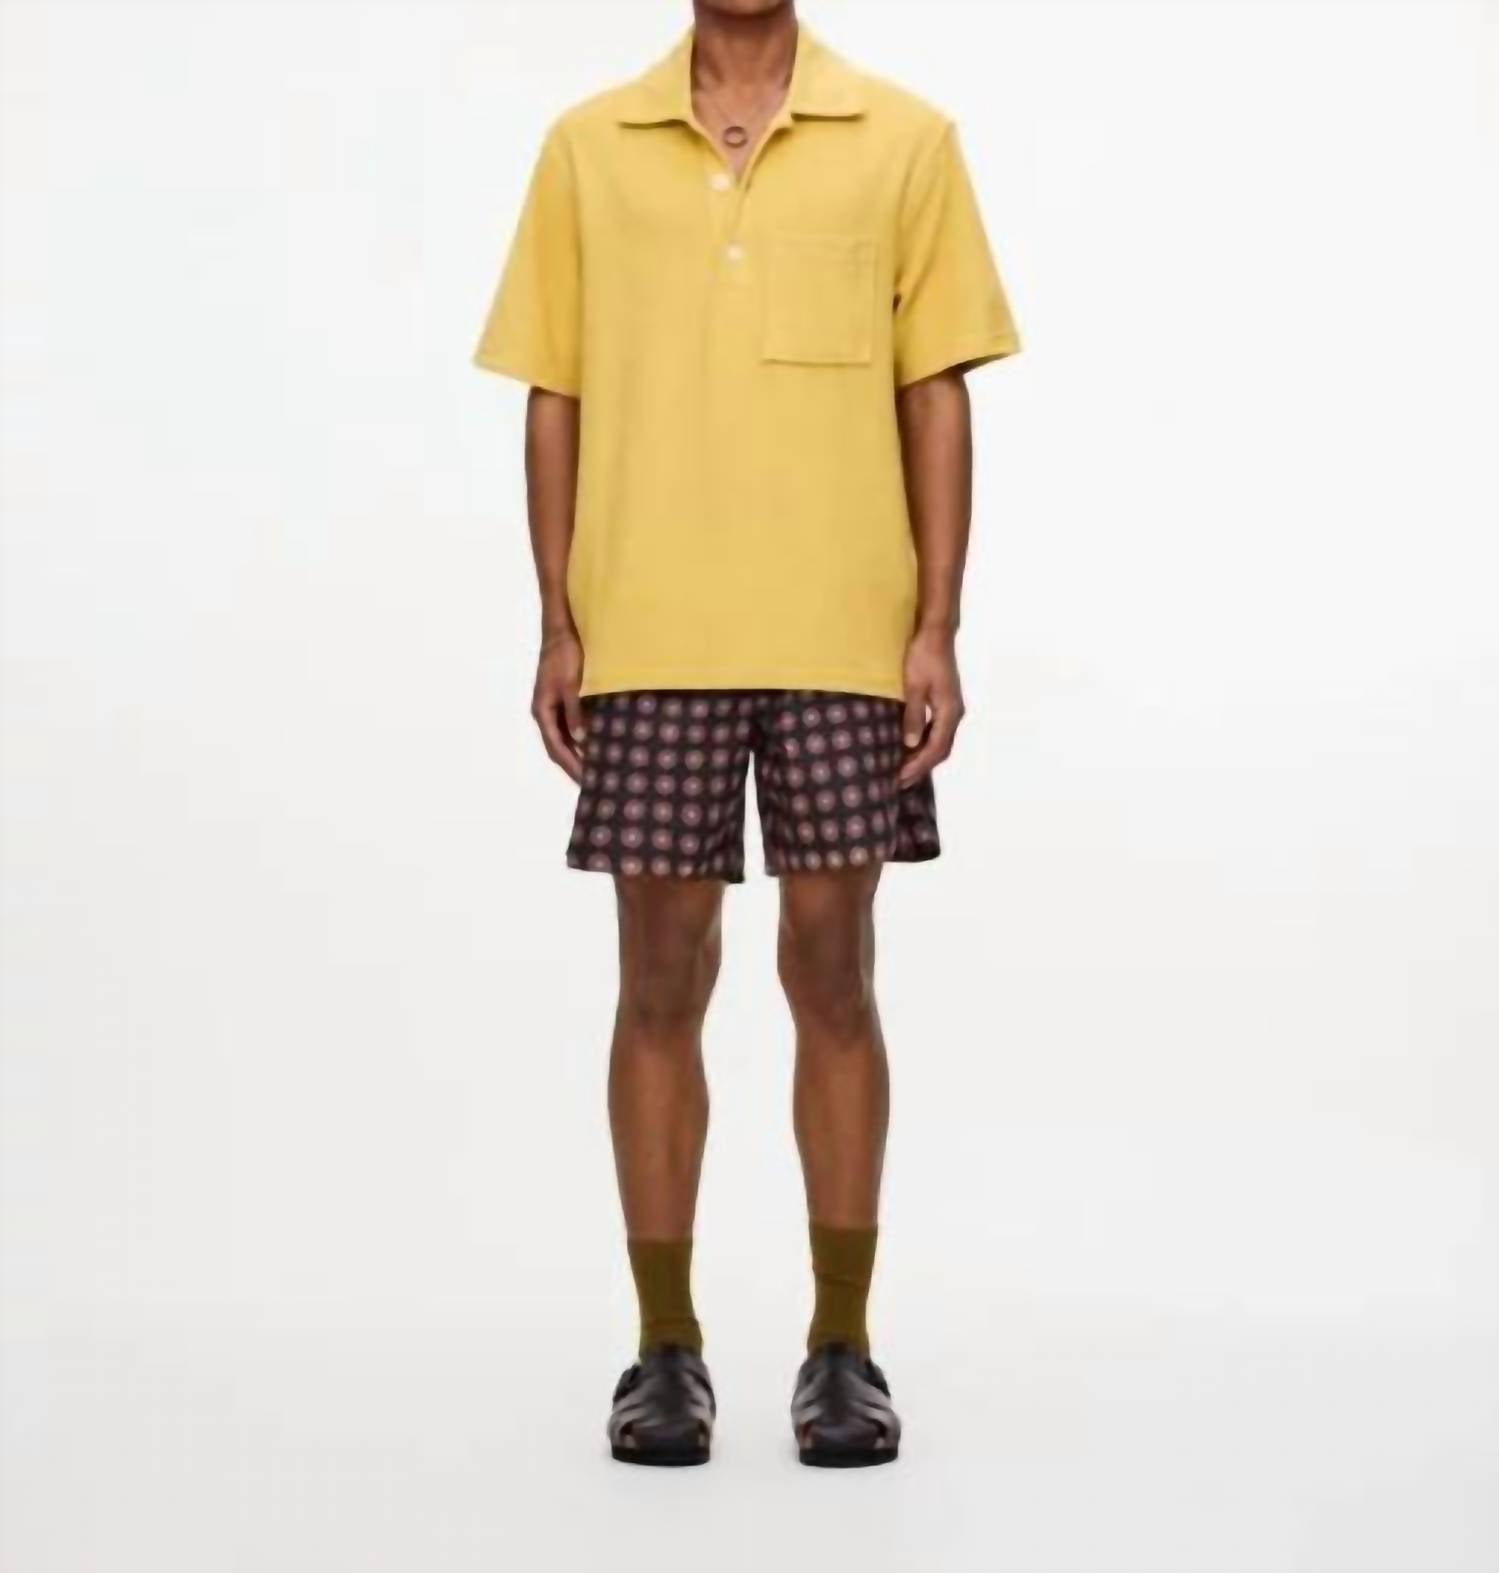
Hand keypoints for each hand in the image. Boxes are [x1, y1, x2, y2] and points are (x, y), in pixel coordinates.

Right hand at [531, 628, 585, 781]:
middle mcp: (546, 713)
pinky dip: (584, 738)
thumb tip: (581, 739)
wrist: (562, 632)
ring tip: (598, 768)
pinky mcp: (564, 700)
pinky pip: (572, 726)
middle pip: (560, 747)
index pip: (556, 748)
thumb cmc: (564, 656)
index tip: (586, 781)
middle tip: (594, 783)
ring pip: (566, 738)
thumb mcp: (570, 685)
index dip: (571, 766)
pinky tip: (598, 744)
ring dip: (580, 753)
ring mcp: (554, 707)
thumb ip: (574, 711)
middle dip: (575, 766)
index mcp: (542, 711)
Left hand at [898, 627, 964, 787]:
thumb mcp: (913, 686)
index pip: (936, 748)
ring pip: (941, 742)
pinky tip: (911, 749)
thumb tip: (909, 744)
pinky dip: (925, 745)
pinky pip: (938, 732)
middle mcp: (955, 714)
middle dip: (921, 767)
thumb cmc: (923, 655)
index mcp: (950, 711)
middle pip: (941, 750)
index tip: (900, 777)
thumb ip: (913, 715)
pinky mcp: (946, 704)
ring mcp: (952, 709)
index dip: (918, 765)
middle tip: (899, 782)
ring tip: (903, 771)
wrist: (936, 633)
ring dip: (924, 758)